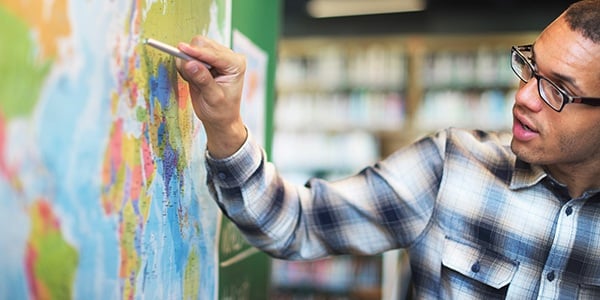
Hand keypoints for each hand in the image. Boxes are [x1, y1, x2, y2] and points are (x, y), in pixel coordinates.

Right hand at [176, 36, 247, 157]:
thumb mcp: (213, 99)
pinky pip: (191, 54)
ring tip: (193, 81)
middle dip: (191, 56)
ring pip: (195, 46)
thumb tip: (190, 64)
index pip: (214, 53)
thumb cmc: (221, 111)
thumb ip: (203, 80)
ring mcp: (218, 56)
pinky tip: (192, 78)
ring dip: (188, 60)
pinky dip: (187, 64)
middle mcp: (229, 57)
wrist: (221, 118)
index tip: (181, 49)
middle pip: (203, 44)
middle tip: (188, 76)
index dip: (196, 52)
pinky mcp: (207, 59)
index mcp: (236, 64)